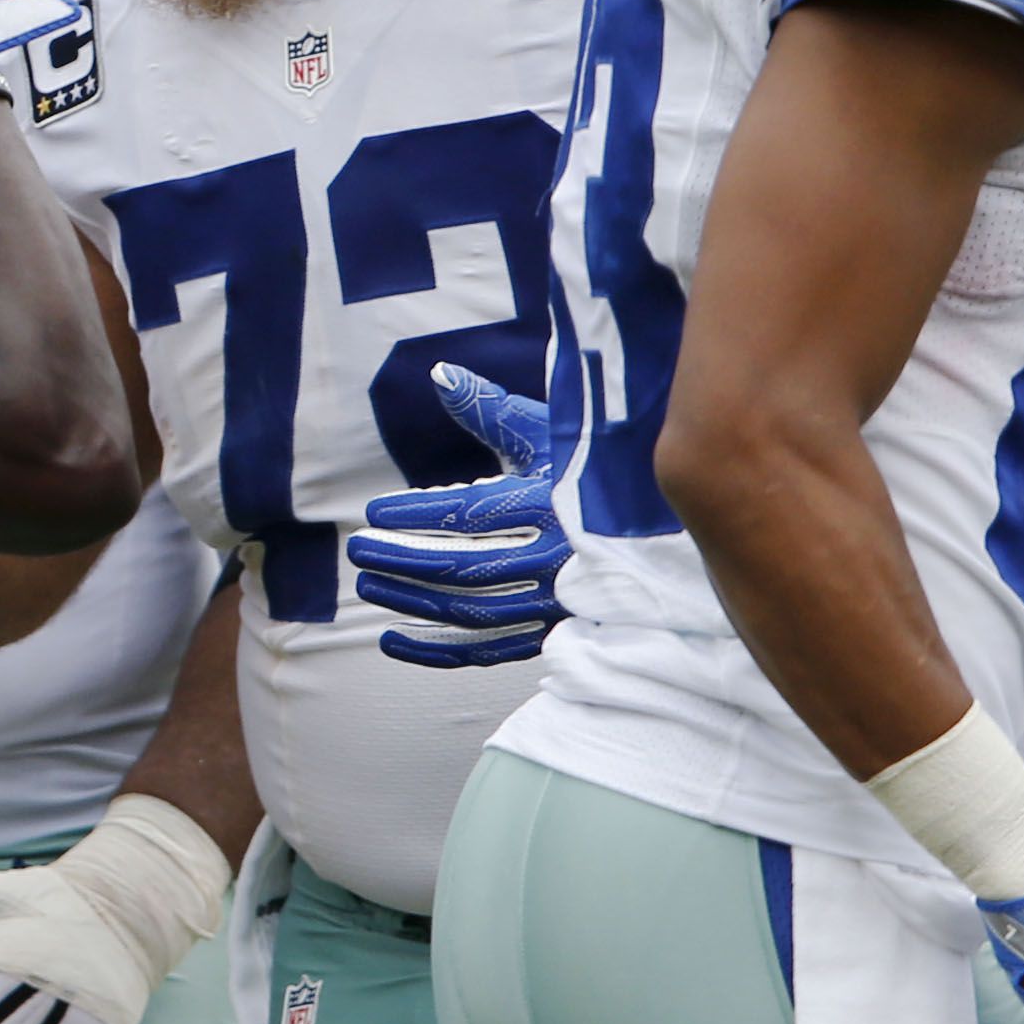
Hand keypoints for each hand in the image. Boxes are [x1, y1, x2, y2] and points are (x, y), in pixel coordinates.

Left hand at [351, 367, 566, 668]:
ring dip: (411, 601)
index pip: (471, 514)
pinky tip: (391, 638)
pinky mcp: (555, 631)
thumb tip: (439, 373)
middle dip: (402, 559)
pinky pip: (489, 649)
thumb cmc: (596, 471)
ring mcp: (559, 601)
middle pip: (464, 567)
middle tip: (357, 550)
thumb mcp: (550, 435)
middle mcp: (559, 556)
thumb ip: (490, 410)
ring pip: (472, 611)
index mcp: (556, 503)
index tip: (374, 512)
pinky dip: (436, 649)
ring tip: (368, 584)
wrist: (665, 527)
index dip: (416, 514)